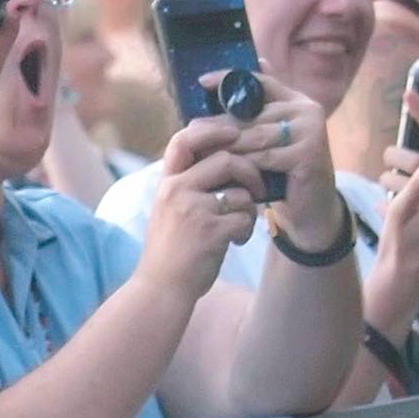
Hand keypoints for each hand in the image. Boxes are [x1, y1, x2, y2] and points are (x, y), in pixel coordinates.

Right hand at [134, 119, 261, 298]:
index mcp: (167, 183)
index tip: (234, 134)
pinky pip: (245, 218)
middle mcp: (176, 191)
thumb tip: (223, 159)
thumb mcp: (168, 210)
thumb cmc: (169, 250)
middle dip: (251, 172)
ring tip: (240, 224)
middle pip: (226, 159)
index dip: (214, 130)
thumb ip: (187, 184)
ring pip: (241, 192)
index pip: (184, 139)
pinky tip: (235, 241)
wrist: (161, 288)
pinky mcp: (211, 231)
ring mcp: (193, 210)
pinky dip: (246, 230)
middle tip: (258, 188)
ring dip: (250, 208)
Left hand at [198, 70, 335, 246]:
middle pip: (252, 113)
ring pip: (255, 136)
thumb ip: (249, 119)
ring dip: (226, 146)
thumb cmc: (281, 173)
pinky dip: (243, 166)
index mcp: (295, 101)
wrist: (310, 207)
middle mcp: (306, 110)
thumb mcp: (265, 142)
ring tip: (200, 154)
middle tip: (190, 131)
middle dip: (219, 124)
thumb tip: (214, 90)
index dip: (230, 79)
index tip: (201, 81)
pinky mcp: (309, 153)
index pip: (261, 82)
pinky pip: (264, 157)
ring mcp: (311, 130)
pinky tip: (224, 173)